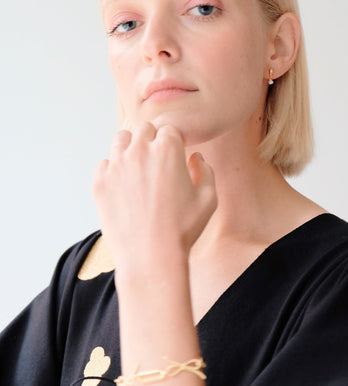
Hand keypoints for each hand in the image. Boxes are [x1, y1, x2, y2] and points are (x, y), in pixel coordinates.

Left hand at [93, 122, 216, 274]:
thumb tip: (195, 158)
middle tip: (157, 162)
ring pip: (120, 140)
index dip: (174, 141)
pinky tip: (124, 187)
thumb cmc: (182, 229)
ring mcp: (116, 166)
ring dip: (130, 148)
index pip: (169, 129)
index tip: (175, 154)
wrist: (151, 257)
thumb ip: (205, 171)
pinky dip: (114, 170)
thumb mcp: (209, 199)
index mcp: (167, 149)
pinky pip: (105, 165)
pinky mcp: (100, 183)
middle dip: (152, 140)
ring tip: (138, 169)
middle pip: (144, 129)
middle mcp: (139, 151)